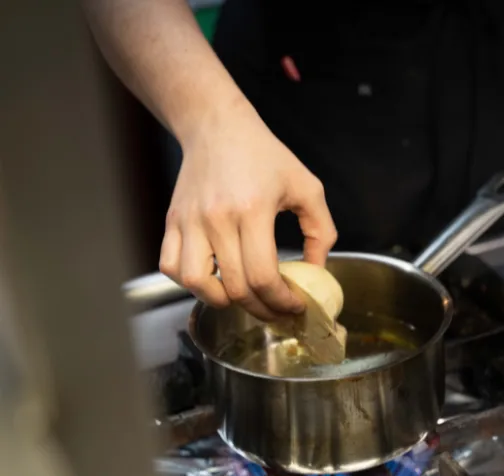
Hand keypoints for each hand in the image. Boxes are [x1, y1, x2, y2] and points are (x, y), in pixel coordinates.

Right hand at [159, 99, 336, 319]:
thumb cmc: (264, 155)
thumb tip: (316, 271)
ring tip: (243, 298)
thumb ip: (320, 231)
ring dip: (222, 302)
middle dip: (261, 309)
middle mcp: (216, 218)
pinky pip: (171, 267)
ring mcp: (189, 221)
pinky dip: (191, 283)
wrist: (217, 126)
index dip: (281, 301)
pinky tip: (214, 279)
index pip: (263, 276)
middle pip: (235, 287)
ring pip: (197, 284)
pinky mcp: (172, 221)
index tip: (294, 306)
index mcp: (253, 210)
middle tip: (277, 310)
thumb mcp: (307, 187)